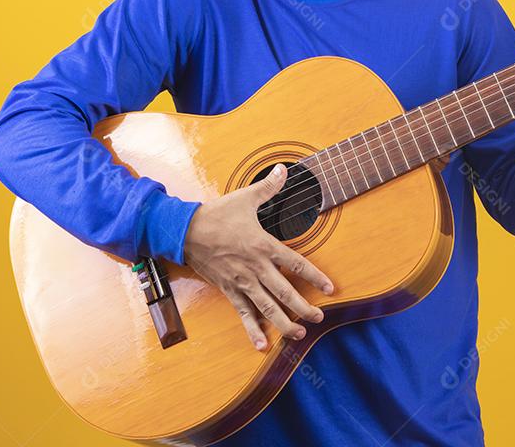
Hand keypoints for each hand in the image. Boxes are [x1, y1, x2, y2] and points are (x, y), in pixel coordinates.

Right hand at [183, 163, 334, 350]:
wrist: (184, 232)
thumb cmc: (216, 215)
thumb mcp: (245, 198)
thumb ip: (269, 186)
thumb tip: (285, 169)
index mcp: (263, 246)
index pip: (296, 263)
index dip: (315, 277)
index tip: (330, 288)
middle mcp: (255, 268)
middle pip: (285, 292)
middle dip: (304, 307)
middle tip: (320, 318)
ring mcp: (242, 282)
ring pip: (267, 307)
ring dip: (285, 323)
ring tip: (300, 333)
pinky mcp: (229, 290)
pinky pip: (243, 313)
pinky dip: (253, 330)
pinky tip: (263, 345)